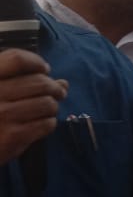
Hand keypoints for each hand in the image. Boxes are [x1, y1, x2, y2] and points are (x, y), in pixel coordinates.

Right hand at [0, 49, 66, 164]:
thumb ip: (22, 83)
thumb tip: (62, 83)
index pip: (17, 59)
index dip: (37, 63)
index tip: (44, 70)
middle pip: (40, 82)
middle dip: (55, 88)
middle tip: (58, 93)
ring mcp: (3, 114)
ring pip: (47, 103)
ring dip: (53, 107)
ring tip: (47, 110)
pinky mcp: (12, 136)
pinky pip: (46, 124)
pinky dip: (49, 123)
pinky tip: (41, 124)